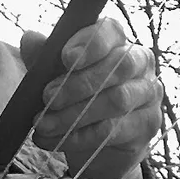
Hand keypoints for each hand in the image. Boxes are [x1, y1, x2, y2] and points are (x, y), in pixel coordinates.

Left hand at [21, 18, 163, 178]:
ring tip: (42, 123)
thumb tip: (30, 39)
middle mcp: (140, 62)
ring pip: (116, 100)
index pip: (111, 31)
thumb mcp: (55, 77)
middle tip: (46, 97)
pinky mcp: (147, 124)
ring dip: (74, 114)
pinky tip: (55, 140)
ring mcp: (148, 94)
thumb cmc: (78, 100)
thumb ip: (45, 58)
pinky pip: (113, 130)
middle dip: (78, 83)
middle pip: (118, 66)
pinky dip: (79, 136)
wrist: (99, 147)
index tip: (65, 58)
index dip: (90, 43)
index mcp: (117, 41)